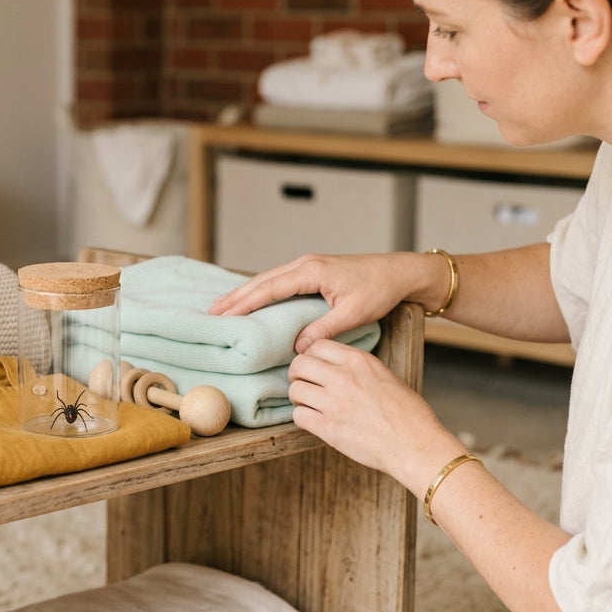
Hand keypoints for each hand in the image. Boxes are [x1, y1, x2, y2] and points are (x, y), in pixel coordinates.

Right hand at [208, 253, 414, 351]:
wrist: (399, 271)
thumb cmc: (379, 290)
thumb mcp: (353, 313)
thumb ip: (323, 329)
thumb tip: (298, 347)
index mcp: (312, 272)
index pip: (270, 289)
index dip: (245, 303)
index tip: (225, 315)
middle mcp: (305, 264)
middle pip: (262, 281)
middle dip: (236, 297)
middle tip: (212, 312)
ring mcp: (308, 264)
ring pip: (269, 278)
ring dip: (246, 292)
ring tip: (223, 305)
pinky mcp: (314, 269)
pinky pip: (280, 278)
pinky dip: (261, 288)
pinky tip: (253, 296)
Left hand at [287, 338, 461, 492]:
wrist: (416, 445)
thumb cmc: (408, 414)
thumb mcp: (385, 376)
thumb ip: (358, 369)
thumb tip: (335, 367)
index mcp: (359, 361)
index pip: (316, 345)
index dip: (311, 357)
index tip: (315, 368)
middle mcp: (343, 377)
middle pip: (298, 365)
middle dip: (298, 375)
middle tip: (306, 386)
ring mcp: (334, 403)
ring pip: (295, 390)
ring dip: (299, 398)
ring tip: (310, 405)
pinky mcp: (328, 428)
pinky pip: (298, 415)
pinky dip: (303, 418)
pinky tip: (315, 421)